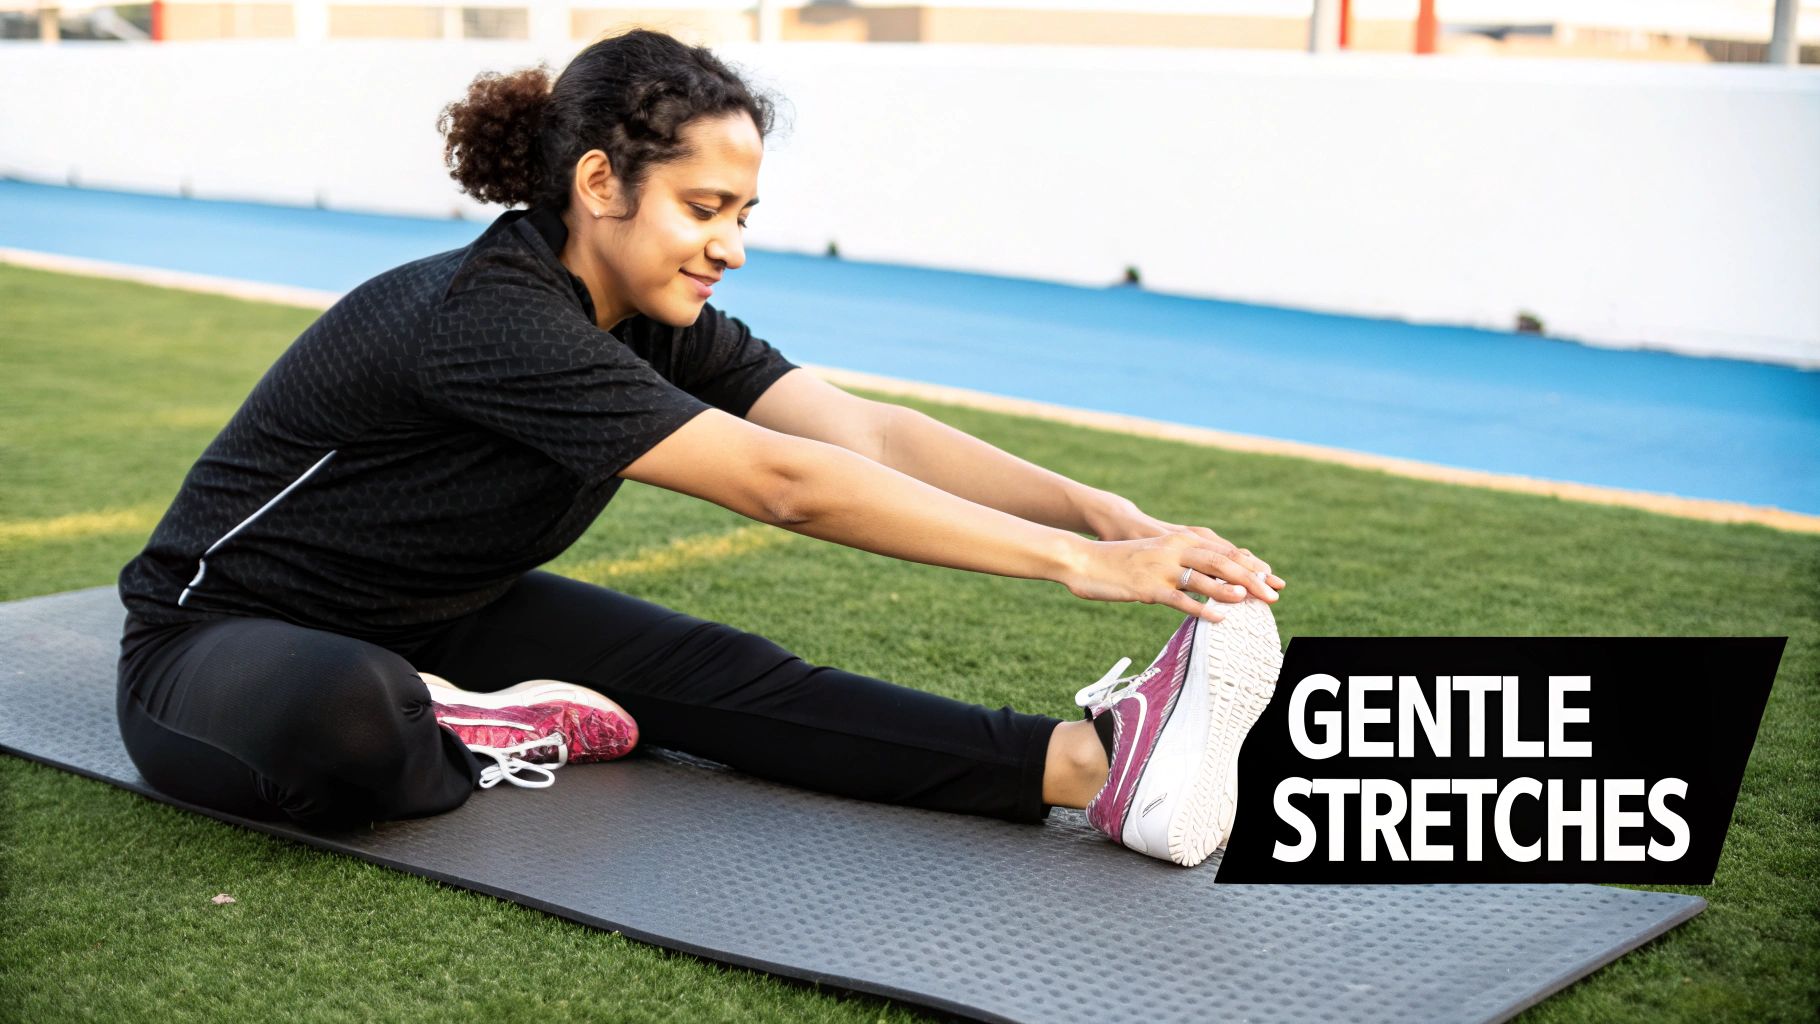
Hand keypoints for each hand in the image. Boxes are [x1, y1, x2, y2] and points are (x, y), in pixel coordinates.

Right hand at [1076, 490, 1284, 592]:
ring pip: (1204, 578)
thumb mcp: (1155, 554)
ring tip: (1254, 600)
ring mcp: (1161, 568)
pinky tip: (1219, 618)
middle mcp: (1174, 550)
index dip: (1250, 565)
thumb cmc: (1120, 561)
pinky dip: (1202, 608)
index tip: (1272, 578)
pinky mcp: (1148, 587)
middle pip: (1221, 563)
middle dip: (1251, 578)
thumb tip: (1203, 578)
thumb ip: (1179, 562)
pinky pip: (1180, 599)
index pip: (1223, 552)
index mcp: (1179, 540)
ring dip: (1231, 590)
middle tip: (1274, 593)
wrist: (1083, 560)